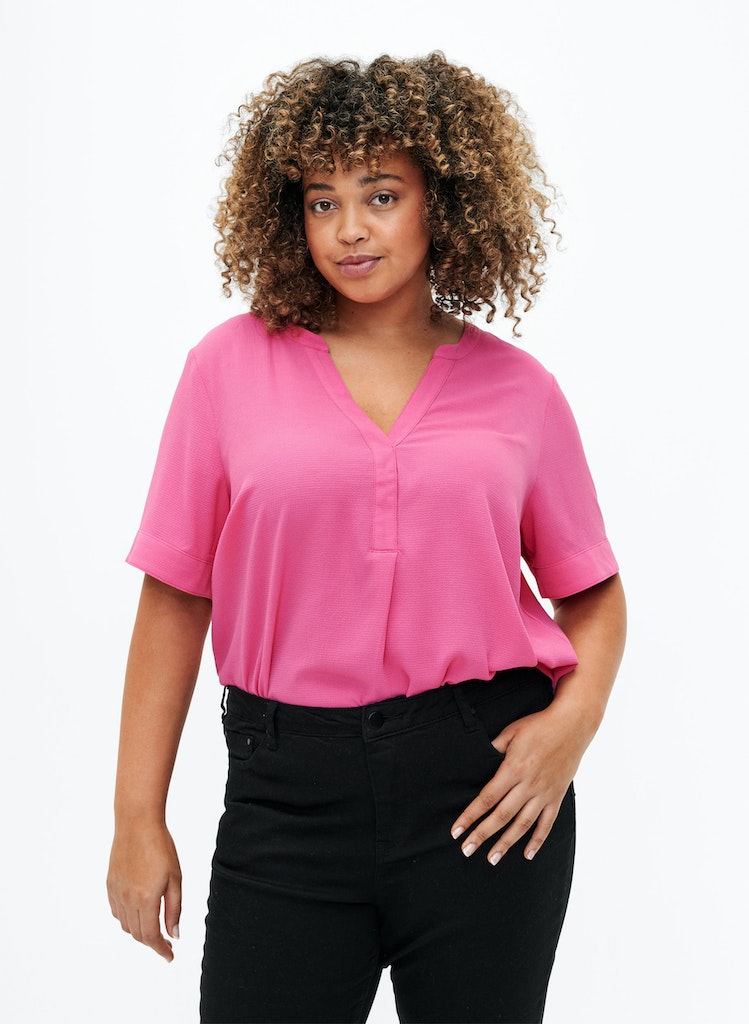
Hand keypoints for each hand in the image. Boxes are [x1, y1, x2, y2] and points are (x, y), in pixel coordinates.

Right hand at [107, 822, 181, 960]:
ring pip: (126, 925)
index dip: (161, 950)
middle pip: (138, 934)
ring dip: (140, 931)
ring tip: (154, 926)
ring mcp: (116, 893)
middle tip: (166, 942)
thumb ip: (174, 909)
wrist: (137, 824)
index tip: (170, 956)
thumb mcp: (175, 878)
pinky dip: (127, 919)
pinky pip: (117, 912)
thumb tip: (174, 934)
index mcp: (146, 899)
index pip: (151, 936)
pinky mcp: (110, 885)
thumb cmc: (160, 847)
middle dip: (152, 942)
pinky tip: (138, 911)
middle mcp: (127, 900)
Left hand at [450, 701, 589, 863]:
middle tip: (467, 850)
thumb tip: (477, 760)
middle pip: (501, 816)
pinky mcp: (557, 796)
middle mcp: (528, 785)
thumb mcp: (511, 732)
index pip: (487, 798)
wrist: (572, 725)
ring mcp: (544, 793)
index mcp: (513, 769)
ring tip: (492, 859)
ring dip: (506, 843)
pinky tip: (527, 854)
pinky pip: (547, 823)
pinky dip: (537, 840)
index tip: (457, 831)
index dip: (470, 816)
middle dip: (482, 835)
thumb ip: (493, 748)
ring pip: (522, 825)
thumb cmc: (539, 726)